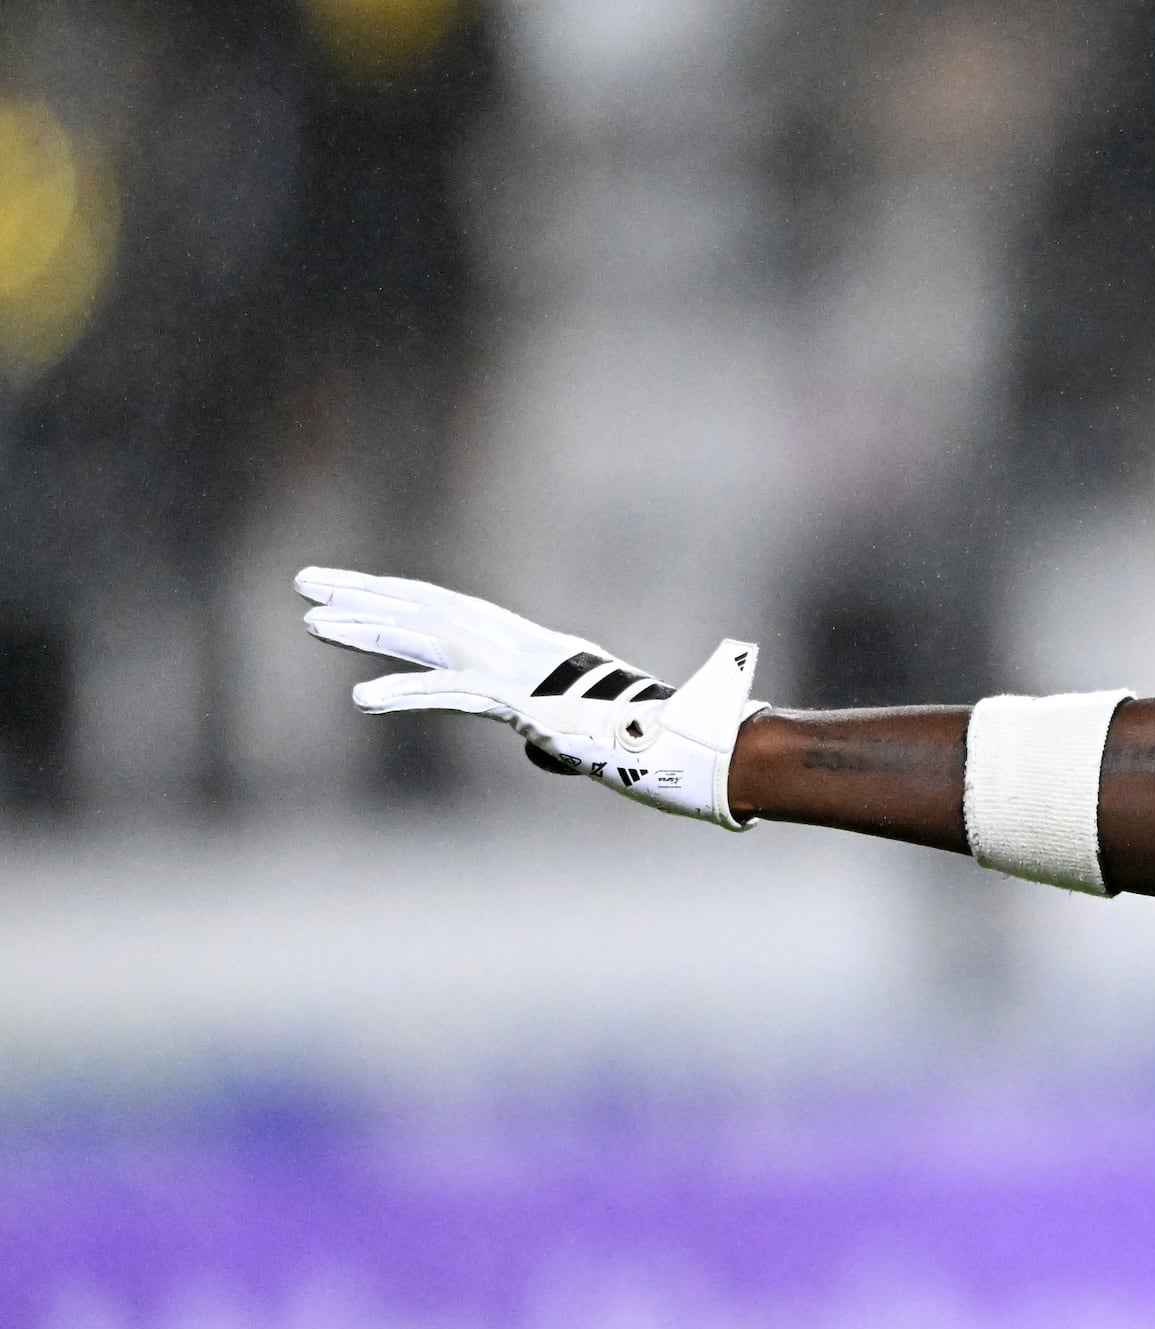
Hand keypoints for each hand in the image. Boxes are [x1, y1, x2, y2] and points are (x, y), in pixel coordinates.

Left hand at [294, 567, 767, 828]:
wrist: (675, 738)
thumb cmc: (636, 735)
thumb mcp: (577, 728)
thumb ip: (545, 729)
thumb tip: (538, 747)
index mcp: (524, 645)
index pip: (445, 611)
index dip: (394, 597)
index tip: (346, 589)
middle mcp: (514, 645)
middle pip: (425, 611)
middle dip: (363, 595)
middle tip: (305, 582)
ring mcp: (515, 667)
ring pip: (429, 638)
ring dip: (368, 630)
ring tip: (310, 623)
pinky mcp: (518, 697)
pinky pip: (452, 694)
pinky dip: (406, 694)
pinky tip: (360, 699)